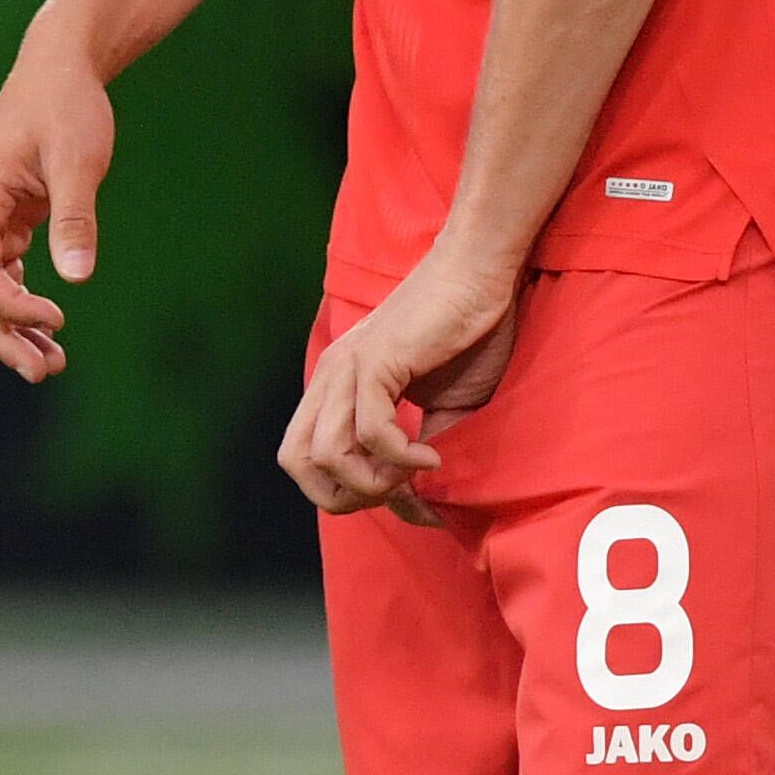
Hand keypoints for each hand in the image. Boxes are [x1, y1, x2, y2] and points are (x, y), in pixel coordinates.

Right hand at [0, 38, 116, 382]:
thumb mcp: (76, 159)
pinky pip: (2, 277)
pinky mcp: (2, 224)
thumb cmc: (66, 106)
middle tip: (45, 372)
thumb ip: (74, 218)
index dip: (11, 306)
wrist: (61, 69)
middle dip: (5, 336)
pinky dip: (22, 305)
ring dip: (13, 329)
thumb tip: (78, 278)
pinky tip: (49, 331)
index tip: (58, 319)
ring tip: (51, 365)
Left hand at [279, 242, 524, 520]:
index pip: (303, 461)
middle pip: (295, 463)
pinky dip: (401, 459)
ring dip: (374, 482)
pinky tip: (431, 455)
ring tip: (416, 471)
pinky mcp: (376, 359)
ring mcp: (348, 366)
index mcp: (334, 387)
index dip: (346, 494)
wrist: (479, 273)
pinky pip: (371, 431)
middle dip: (345, 496)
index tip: (405, 497)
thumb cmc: (465, 335)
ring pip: (326, 455)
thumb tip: (414, 502)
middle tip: (399, 490)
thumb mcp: (440, 408)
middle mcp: (330, 377)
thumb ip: (415, 449)